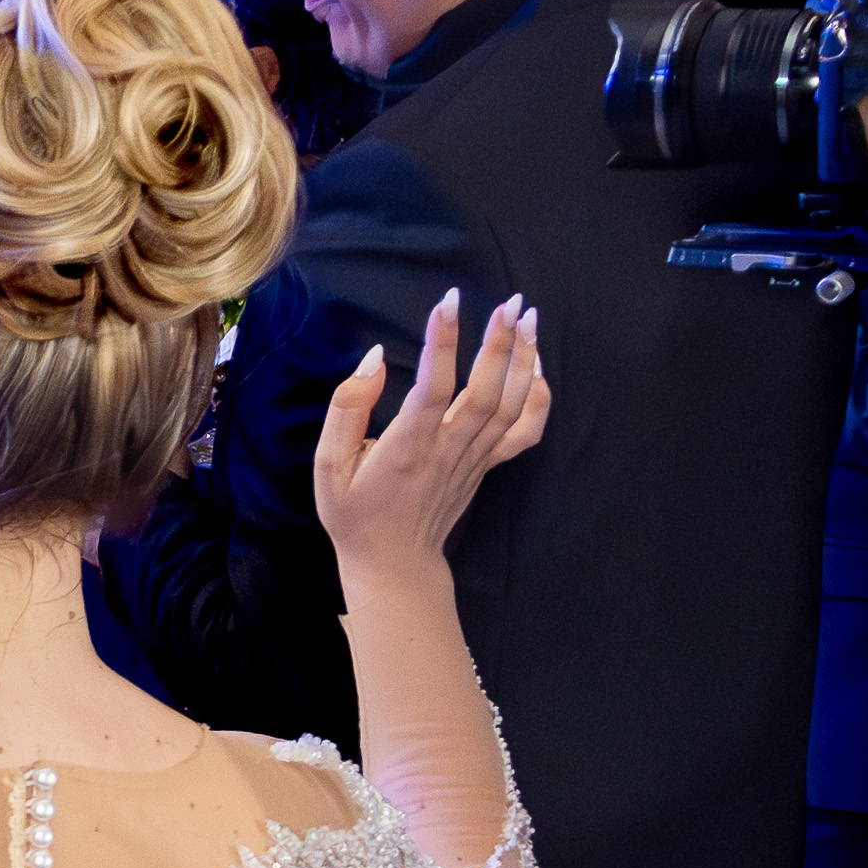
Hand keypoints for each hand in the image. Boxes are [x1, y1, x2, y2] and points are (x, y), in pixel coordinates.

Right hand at [307, 290, 551, 584]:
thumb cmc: (354, 515)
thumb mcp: (329, 466)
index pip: (432, 387)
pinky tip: (537, 367)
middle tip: (510, 302)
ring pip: (509, 407)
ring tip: (528, 319)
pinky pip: (524, 434)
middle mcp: (447, 451)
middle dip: (500, 344)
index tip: (447, 302)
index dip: (442, 343)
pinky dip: (538, 401)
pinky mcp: (486, 467)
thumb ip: (346, 409)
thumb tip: (373, 358)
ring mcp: (472, 460)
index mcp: (406, 449)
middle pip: (485, 393)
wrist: (393, 565)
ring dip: (523, 361)